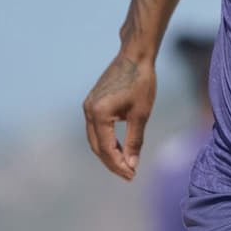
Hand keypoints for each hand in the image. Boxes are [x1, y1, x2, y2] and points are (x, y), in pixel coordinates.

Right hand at [83, 53, 156, 179]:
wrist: (135, 55)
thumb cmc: (142, 82)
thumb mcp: (141, 114)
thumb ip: (135, 141)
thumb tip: (132, 164)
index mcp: (99, 114)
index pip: (106, 149)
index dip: (118, 165)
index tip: (132, 176)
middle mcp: (88, 111)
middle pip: (97, 146)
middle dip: (112, 162)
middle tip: (129, 174)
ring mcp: (88, 105)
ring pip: (94, 138)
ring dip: (108, 152)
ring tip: (125, 164)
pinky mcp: (93, 101)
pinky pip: (96, 127)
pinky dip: (106, 139)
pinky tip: (120, 146)